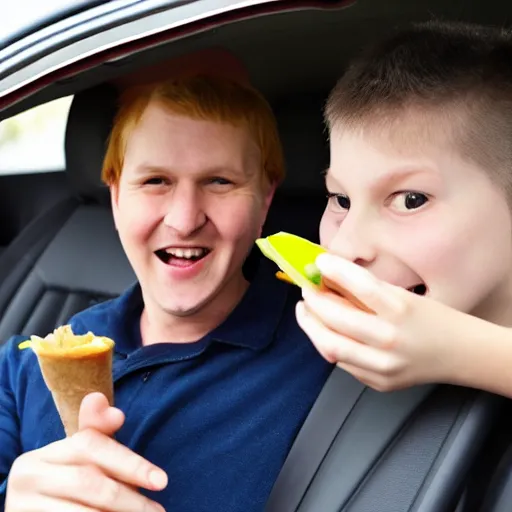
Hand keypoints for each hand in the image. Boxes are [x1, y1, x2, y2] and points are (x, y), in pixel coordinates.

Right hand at [5, 392, 166, 511]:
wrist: (34, 511)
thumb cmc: (67, 482)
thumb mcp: (82, 458)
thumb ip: (100, 432)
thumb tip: (117, 413)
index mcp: (43, 454)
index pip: (92, 447)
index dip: (130, 462)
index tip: (161, 481)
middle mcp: (27, 476)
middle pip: (89, 481)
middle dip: (129, 498)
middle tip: (158, 510)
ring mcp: (22, 506)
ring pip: (82, 511)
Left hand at [296, 253, 482, 391]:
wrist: (462, 354)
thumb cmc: (433, 320)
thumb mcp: (403, 296)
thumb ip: (366, 290)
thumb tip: (329, 278)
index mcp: (402, 311)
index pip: (361, 286)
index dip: (335, 270)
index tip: (320, 262)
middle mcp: (391, 340)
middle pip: (336, 319)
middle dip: (313, 302)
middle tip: (307, 290)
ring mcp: (383, 366)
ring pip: (330, 346)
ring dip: (311, 326)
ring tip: (306, 311)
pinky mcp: (378, 382)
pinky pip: (341, 362)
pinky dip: (328, 344)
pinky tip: (325, 331)